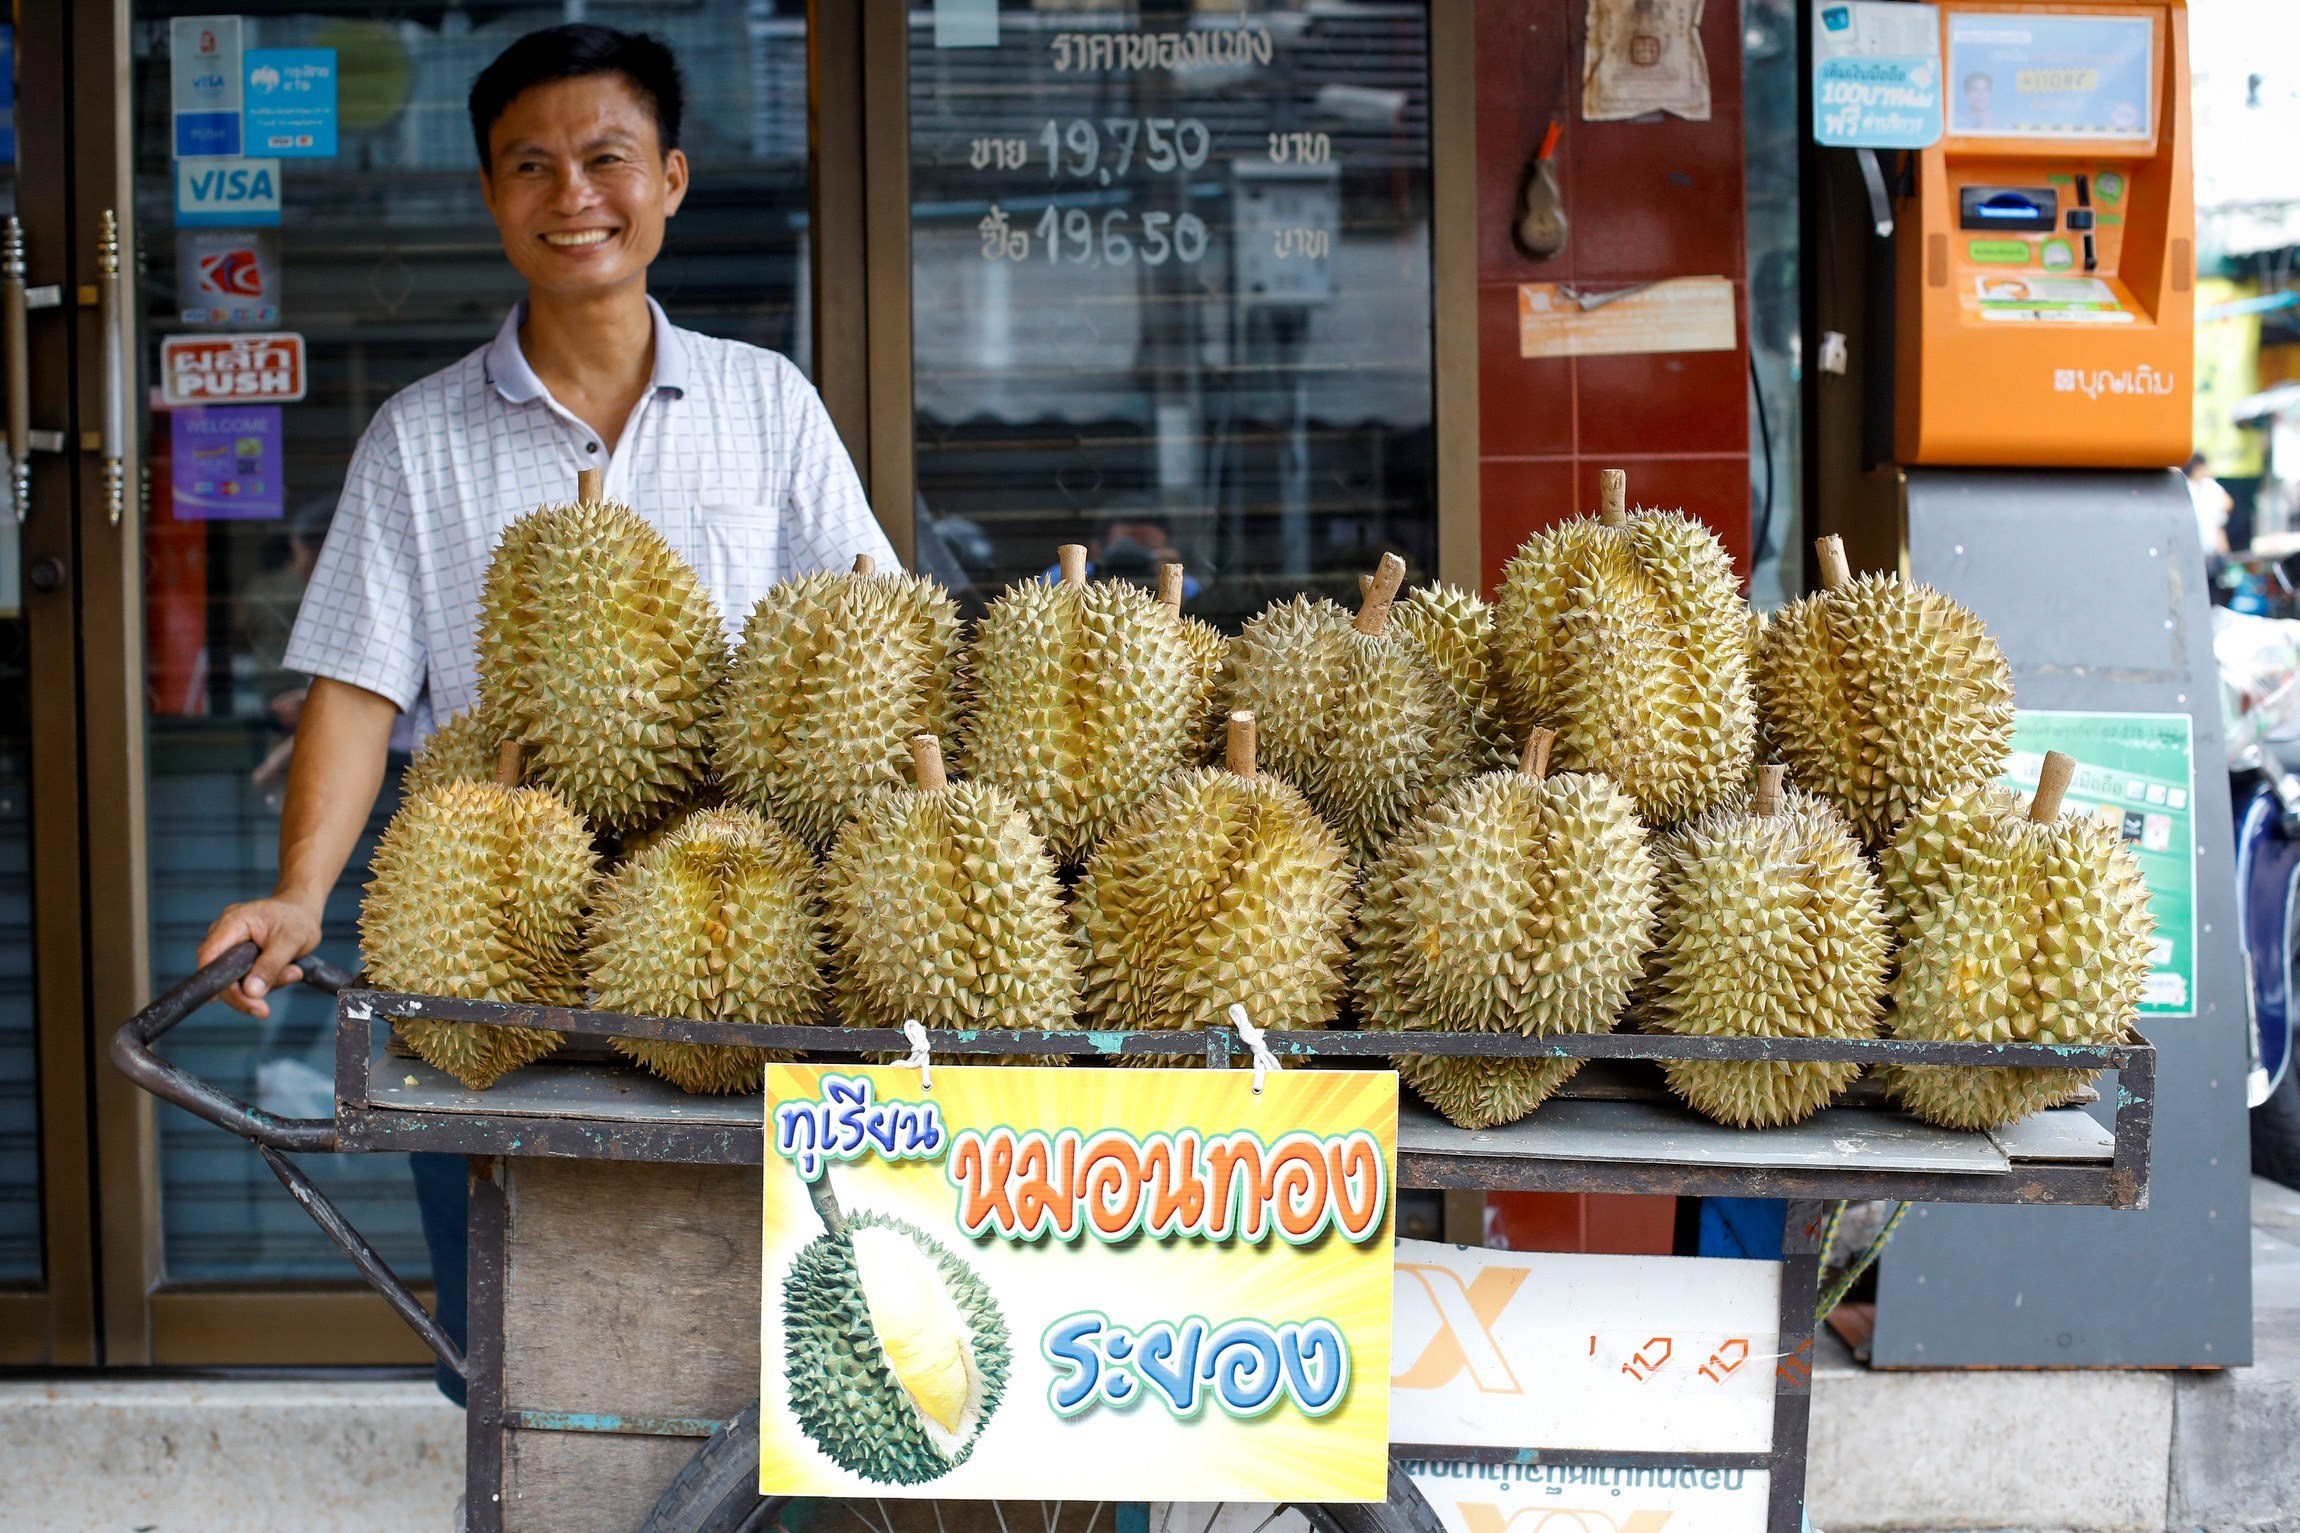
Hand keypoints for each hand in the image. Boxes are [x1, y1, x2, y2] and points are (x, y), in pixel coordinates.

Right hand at [197, 897, 324, 1019]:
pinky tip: (286, 971)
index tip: (225, 1002)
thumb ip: (271, 966)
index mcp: (233, 922)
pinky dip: (262, 980)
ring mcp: (229, 944)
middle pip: (218, 972)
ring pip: (232, 978)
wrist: (303, 911)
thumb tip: (251, 992)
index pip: (210, 955)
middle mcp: (224, 932)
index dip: (214, 981)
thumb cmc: (298, 920)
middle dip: (242, 993)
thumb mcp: (292, 941)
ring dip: (260, 985)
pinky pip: (242, 976)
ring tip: (293, 972)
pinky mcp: (237, 956)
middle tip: (264, 1009)